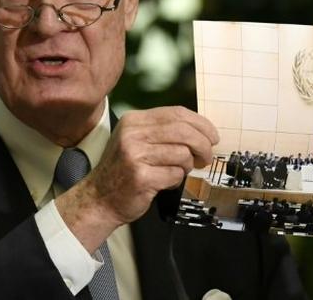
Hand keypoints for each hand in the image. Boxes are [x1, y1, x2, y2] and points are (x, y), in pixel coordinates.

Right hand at [55, 106, 218, 251]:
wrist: (99, 198)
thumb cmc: (124, 170)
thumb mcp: (137, 140)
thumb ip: (163, 131)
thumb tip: (202, 130)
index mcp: (134, 120)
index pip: (177, 113)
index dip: (201, 124)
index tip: (212, 136)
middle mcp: (132, 134)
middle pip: (183, 131)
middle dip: (203, 145)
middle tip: (206, 157)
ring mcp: (135, 155)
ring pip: (182, 154)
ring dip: (186, 166)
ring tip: (176, 171)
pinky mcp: (141, 177)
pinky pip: (175, 174)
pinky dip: (176, 180)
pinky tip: (164, 182)